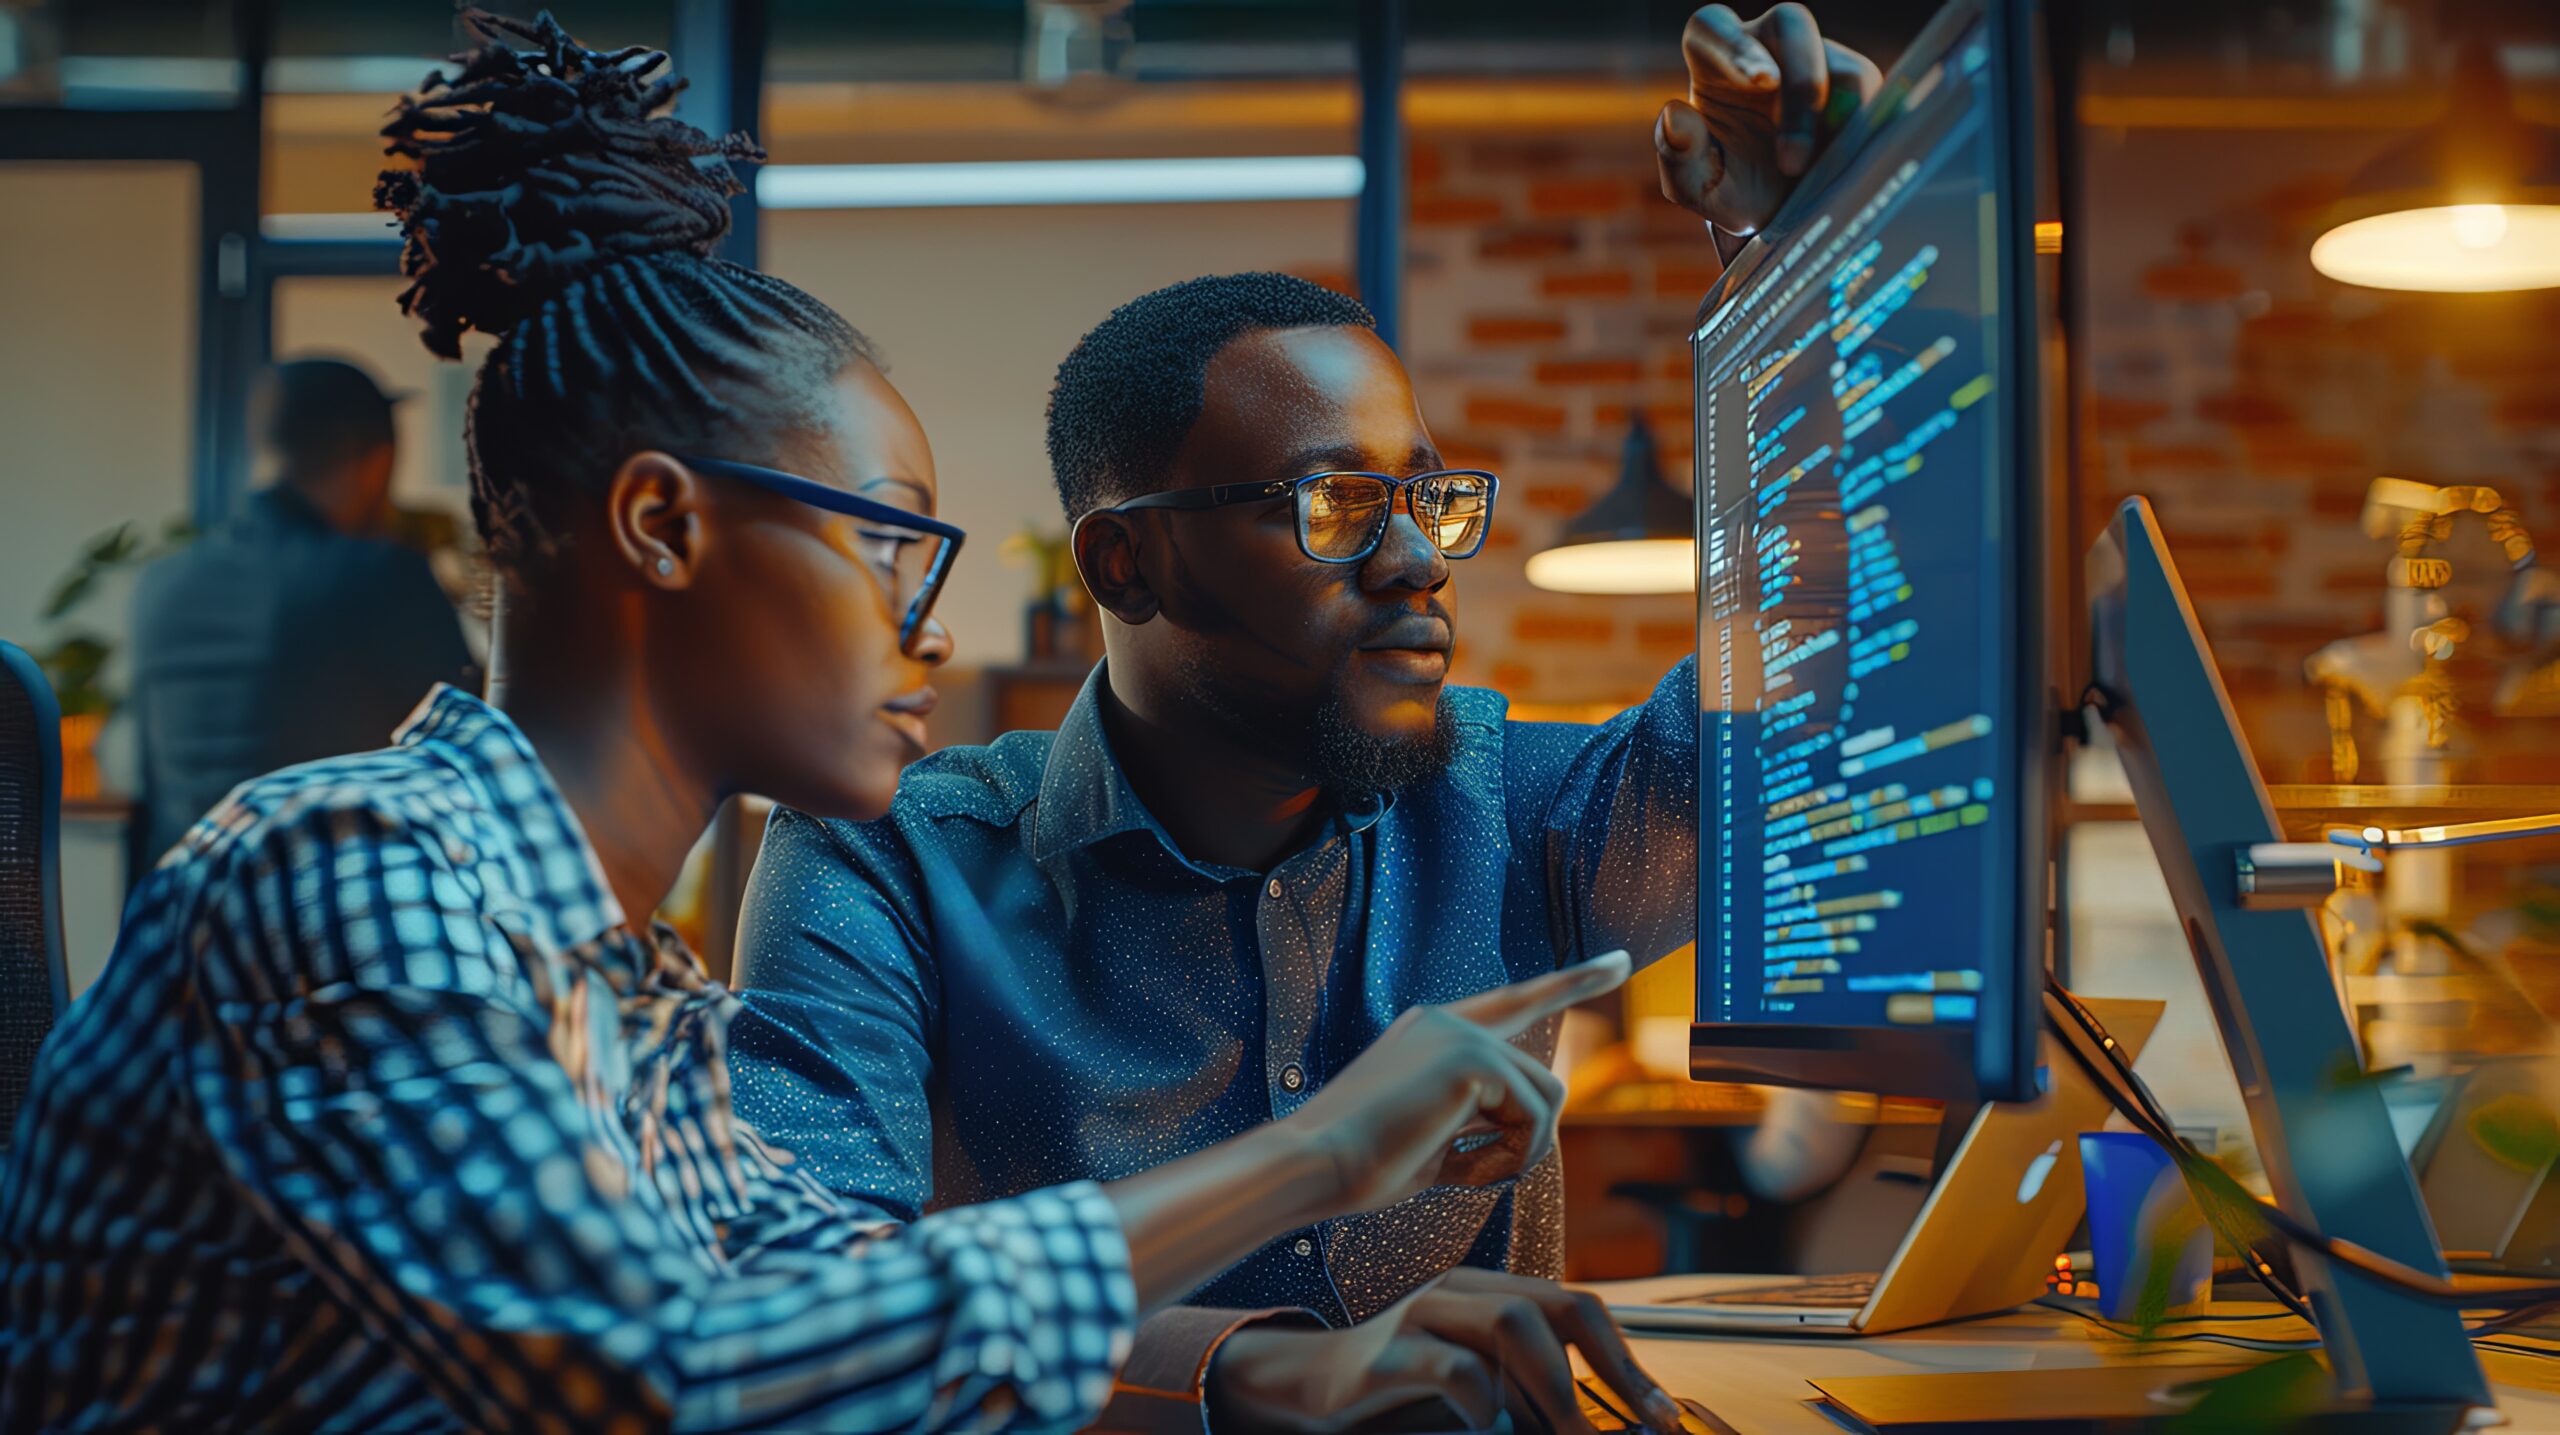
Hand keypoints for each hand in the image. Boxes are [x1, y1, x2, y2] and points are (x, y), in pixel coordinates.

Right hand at [1207, 1269, 1681, 1434]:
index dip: (1627, 1362)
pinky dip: (1485, 1403)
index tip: (1662, 1415)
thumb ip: (1530, 1393)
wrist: (1310, 1385)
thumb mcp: (1480, 1385)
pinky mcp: (1387, 1354)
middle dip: (1610, 1368)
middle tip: (1637, 1426)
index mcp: (1489, 1292)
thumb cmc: (1406, 1390)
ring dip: (1553, 1387)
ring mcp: (1421, 1314)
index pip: (1578, 1308)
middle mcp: (1461, 1290)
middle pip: (1556, 1305)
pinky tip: (1486, 1427)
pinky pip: (1452, 1368)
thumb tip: (1595, 1424)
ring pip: (1510, 1323)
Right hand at [1280, 953, 1632, 1216]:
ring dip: (1520, 1154)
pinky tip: (1464, 1172)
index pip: (1517, 1000)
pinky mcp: (1472, 1059)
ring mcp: (1461, 1034)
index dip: (1572, 982)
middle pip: (1544, 1083)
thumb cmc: (1360, 1164)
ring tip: (1465, 1176)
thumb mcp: (1430, 1136)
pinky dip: (1512, 1159)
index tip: (1620, 963)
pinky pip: (1534, 1119)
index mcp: (1434, 1031)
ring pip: (1545, 1101)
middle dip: (1526, 1143)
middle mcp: (1449, 1020)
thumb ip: (1479, 1119)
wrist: (1316, 1164)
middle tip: (1478, 1178)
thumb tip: (1534, 1128)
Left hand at [1655, 3, 1882, 234]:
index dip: (1735, 44)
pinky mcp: (1854, 84)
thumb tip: (1674, 116)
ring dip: (1832, 120)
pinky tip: (1840, 166)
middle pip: (1791, 23)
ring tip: (1809, 175)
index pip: (1713, 27)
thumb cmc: (1731, 187)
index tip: (1763, 82)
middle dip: (1802, 79)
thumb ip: (1679, 158)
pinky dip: (1860, 133)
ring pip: (1841, 63)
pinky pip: (1871, 95)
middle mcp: (1766, 49)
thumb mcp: (1698, 187)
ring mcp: (1815, 60)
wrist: (1778, 212)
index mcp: (1715, 62)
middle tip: (1794, 156)